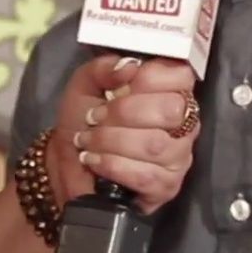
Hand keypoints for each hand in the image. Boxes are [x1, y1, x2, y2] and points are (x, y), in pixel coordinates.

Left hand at [44, 54, 198, 214]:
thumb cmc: (84, 118)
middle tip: (96, 117)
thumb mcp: (86, 84)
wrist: (68, 161)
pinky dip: (113, 165)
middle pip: (170, 111)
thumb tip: (128, 66)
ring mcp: (179, 156)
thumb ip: (103, 68)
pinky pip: (146, 175)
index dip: (148, 79)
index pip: (181, 76)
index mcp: (169, 91)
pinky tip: (95, 160)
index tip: (118, 89)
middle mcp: (183, 122)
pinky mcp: (167, 186)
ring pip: (155, 145)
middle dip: (124, 113)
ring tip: (88, 141)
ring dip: (111, 141)